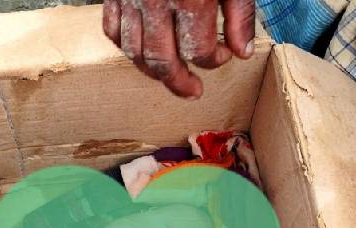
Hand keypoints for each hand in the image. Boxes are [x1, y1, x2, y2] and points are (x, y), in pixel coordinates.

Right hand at [102, 0, 255, 97]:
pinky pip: (113, 31)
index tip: (223, 56)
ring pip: (134, 53)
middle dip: (180, 83)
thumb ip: (239, 12)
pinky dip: (126, 47)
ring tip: (169, 78)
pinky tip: (142, 51)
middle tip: (193, 91)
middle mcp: (155, 1)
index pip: (200, 50)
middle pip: (162, 61)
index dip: (214, 60)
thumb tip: (242, 51)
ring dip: (152, 73)